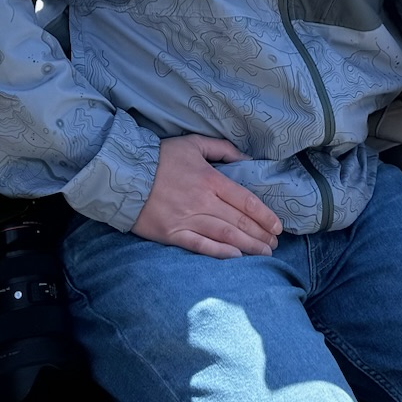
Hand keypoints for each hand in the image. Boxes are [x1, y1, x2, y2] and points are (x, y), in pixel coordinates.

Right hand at [133, 135, 282, 258]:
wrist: (124, 174)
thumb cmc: (160, 158)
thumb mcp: (193, 144)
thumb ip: (222, 149)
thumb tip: (246, 158)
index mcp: (211, 179)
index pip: (246, 201)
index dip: (265, 216)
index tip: (278, 226)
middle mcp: (203, 202)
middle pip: (240, 221)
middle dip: (261, 234)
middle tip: (275, 244)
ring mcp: (187, 220)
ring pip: (226, 236)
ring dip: (248, 246)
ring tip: (264, 253)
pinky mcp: (172, 234)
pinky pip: (201, 246)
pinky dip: (220, 252)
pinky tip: (236, 258)